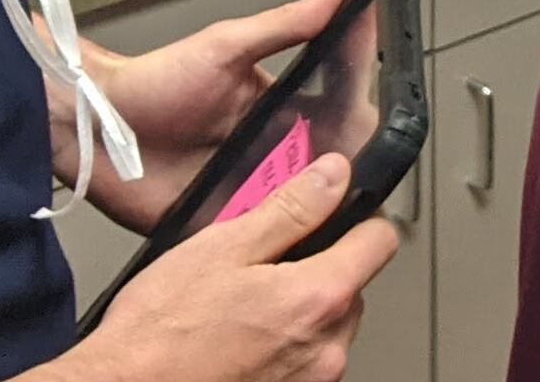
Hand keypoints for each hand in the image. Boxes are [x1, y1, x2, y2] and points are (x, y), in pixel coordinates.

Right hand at [62, 153, 399, 381]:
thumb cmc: (159, 333)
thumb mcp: (222, 248)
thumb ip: (290, 209)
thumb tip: (334, 176)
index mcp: (318, 298)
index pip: (380, 242)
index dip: (358, 218)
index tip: (336, 214)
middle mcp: (326, 348)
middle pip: (351, 288)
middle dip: (318, 269)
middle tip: (263, 267)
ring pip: (327, 328)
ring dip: (299, 313)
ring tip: (242, 309)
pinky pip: (305, 363)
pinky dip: (283, 349)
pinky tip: (240, 342)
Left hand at [70, 0, 353, 231]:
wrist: (95, 128)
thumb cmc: (155, 82)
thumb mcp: (226, 47)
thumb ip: (285, 25)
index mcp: (279, 108)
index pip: (338, 113)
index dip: (363, 119)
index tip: (386, 121)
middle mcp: (270, 151)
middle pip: (329, 167)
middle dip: (351, 172)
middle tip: (364, 176)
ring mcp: (248, 190)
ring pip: (303, 206)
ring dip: (322, 210)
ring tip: (340, 213)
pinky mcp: (223, 224)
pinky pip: (261, 237)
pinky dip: (281, 241)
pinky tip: (297, 243)